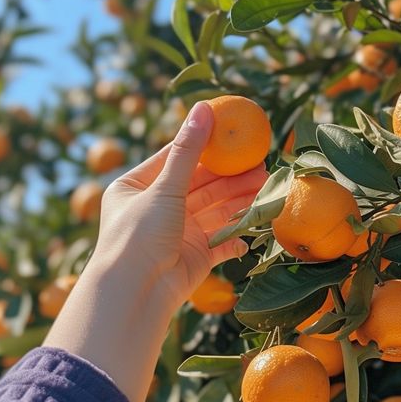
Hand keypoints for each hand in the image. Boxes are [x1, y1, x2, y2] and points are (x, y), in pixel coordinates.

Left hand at [94, 101, 266, 310]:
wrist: (135, 294)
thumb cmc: (139, 235)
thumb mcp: (164, 188)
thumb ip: (189, 151)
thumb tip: (204, 108)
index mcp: (136, 187)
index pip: (176, 158)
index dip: (206, 146)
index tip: (234, 134)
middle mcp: (155, 208)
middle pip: (200, 186)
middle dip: (231, 177)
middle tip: (260, 164)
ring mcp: (175, 234)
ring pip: (214, 211)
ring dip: (239, 201)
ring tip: (265, 188)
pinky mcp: (193, 258)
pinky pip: (220, 241)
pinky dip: (236, 234)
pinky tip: (254, 225)